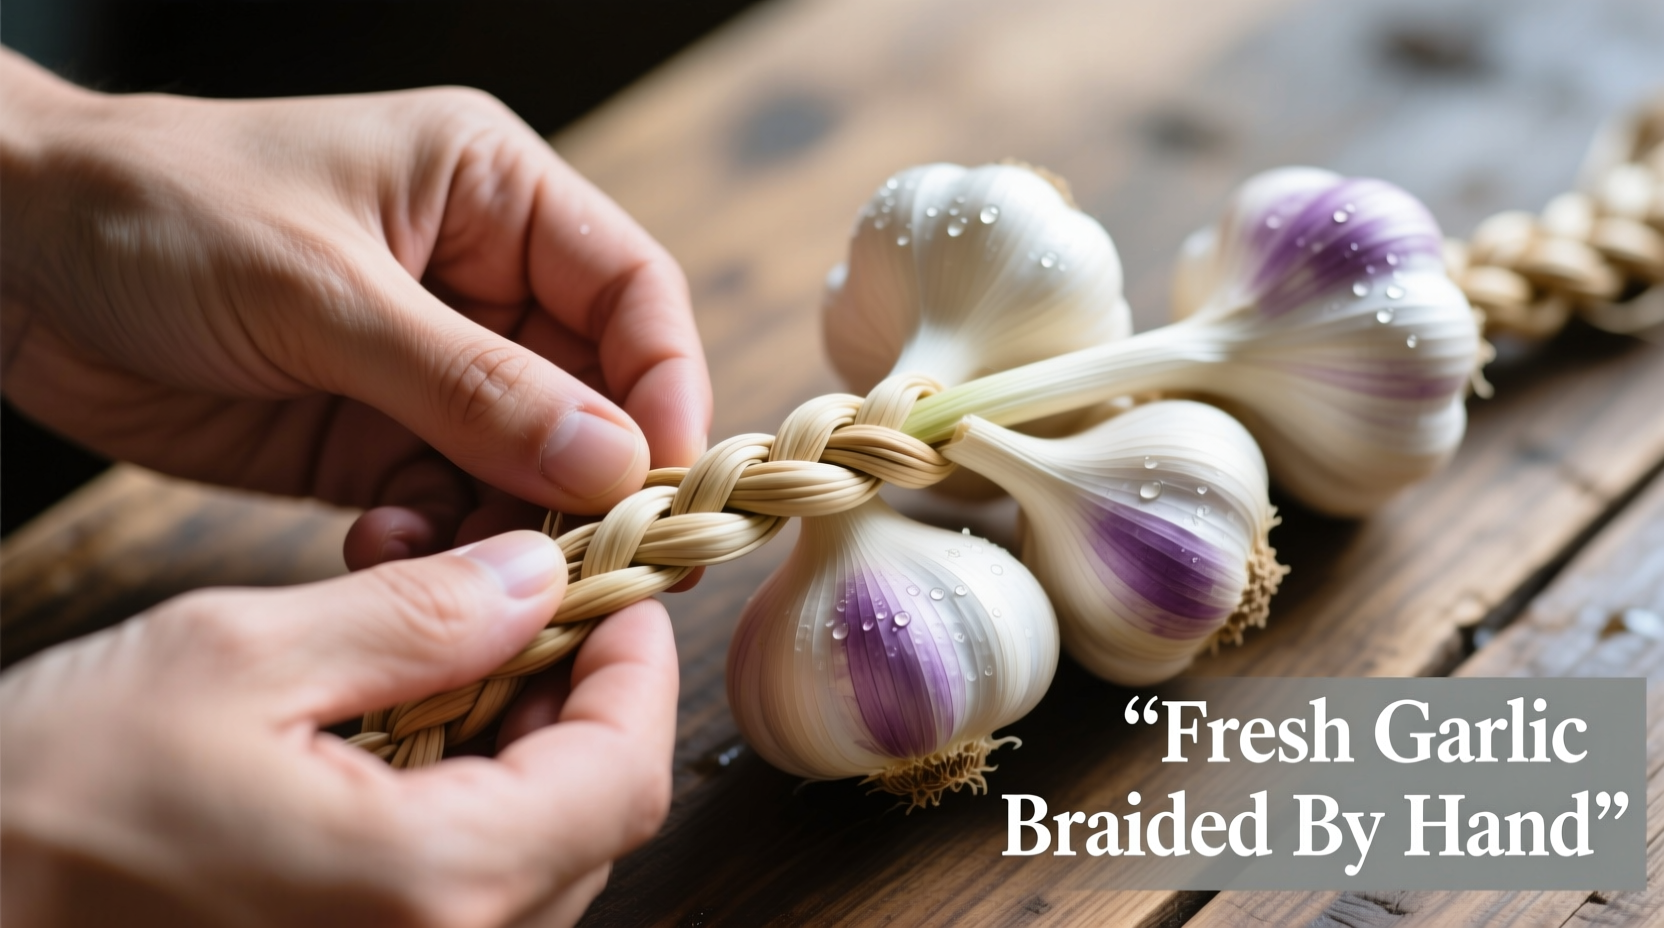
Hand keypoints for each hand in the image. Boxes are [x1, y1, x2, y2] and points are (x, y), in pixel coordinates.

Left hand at [0, 51, 710, 566]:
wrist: (6, 262)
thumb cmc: (157, 213)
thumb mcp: (321, 290)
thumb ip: (471, 383)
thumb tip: (614, 459)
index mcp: (491, 194)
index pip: (630, 290)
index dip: (666, 382)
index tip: (665, 478)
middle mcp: (480, 281)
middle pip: (594, 393)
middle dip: (591, 477)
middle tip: (582, 558)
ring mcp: (430, 366)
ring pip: (527, 466)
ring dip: (509, 524)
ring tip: (460, 562)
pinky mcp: (376, 437)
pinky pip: (449, 505)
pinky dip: (438, 543)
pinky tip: (383, 546)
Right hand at [0, 530, 677, 927]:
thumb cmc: (39, 808)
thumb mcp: (234, 659)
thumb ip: (416, 616)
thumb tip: (536, 577)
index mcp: (431, 887)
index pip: (625, 775)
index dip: (637, 668)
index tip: (615, 592)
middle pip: (590, 820)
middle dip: (575, 700)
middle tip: (526, 608)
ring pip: (531, 860)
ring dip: (515, 750)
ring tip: (441, 660)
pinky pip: (457, 898)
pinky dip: (457, 809)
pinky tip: (392, 738)